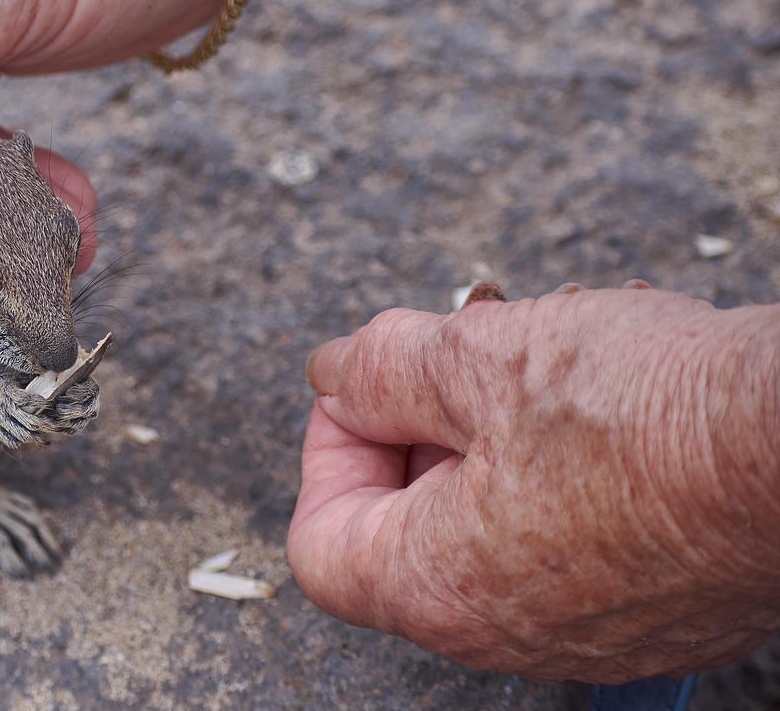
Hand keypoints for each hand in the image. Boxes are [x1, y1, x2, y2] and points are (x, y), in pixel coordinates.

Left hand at [288, 285, 779, 681]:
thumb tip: (335, 376)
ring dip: (496, 420)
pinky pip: (568, 530)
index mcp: (440, 588)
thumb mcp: (475, 358)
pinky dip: (562, 456)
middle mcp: (506, 631)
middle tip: (458, 347)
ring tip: (542, 343)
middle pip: (406, 526)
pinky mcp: (652, 606)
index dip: (332, 447)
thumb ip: (378, 371)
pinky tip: (605, 383)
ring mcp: (587, 627)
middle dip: (421, 418)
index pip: (321, 541)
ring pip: (491, 516)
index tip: (372, 387)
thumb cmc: (652, 413)